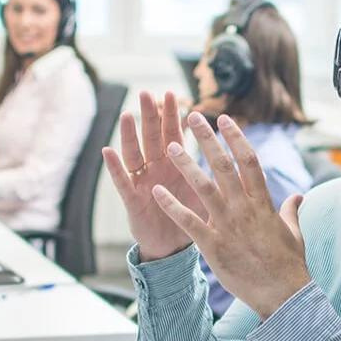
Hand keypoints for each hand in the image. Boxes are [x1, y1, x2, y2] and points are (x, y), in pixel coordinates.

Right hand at [102, 91, 206, 261]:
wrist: (174, 247)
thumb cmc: (191, 216)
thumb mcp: (204, 190)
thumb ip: (211, 169)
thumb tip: (233, 149)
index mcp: (176, 164)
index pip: (174, 134)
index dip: (172, 116)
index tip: (173, 94)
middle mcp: (157, 169)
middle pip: (152, 138)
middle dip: (149, 116)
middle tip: (146, 94)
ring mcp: (143, 182)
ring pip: (134, 154)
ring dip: (129, 136)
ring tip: (125, 115)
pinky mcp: (132, 201)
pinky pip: (122, 182)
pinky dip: (115, 168)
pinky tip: (107, 152)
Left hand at [152, 112, 309, 318]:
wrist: (283, 295)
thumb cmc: (289, 264)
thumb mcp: (293, 232)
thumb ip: (291, 210)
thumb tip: (298, 196)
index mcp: (263, 203)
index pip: (248, 160)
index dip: (235, 137)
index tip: (223, 119)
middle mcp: (244, 208)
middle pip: (223, 165)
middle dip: (206, 139)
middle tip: (192, 117)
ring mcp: (228, 226)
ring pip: (203, 187)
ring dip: (185, 164)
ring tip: (168, 146)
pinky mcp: (213, 245)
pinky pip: (188, 221)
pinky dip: (172, 205)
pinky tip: (156, 192)